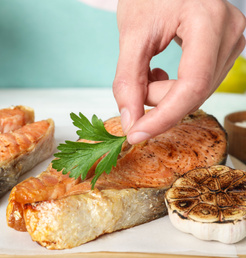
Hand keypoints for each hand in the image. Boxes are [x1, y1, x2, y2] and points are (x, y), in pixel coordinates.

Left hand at [113, 0, 245, 143]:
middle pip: (194, 92)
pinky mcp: (224, 48)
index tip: (136, 134)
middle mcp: (230, 32)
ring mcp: (232, 41)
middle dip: (158, 99)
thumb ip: (128, 80)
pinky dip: (173, 87)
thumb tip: (130, 122)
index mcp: (208, 21)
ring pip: (196, 91)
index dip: (163, 116)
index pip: (192, 85)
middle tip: (135, 86)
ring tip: (147, 70)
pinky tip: (160, 70)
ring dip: (164, 93)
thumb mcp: (131, 34)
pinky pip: (200, 83)